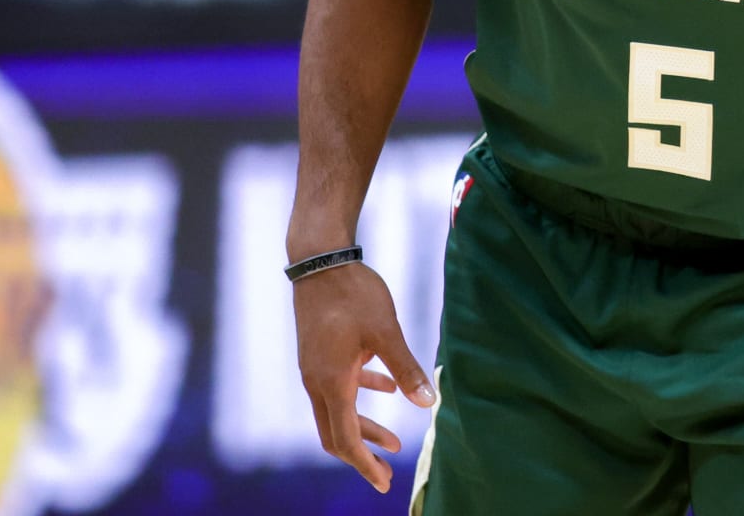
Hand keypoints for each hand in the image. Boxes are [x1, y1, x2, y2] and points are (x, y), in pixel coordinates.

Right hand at [294, 263, 434, 491]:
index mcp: (332, 382)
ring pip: (336, 410)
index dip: (365, 464)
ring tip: (393, 441)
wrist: (320, 261)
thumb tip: (429, 404)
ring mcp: (314, 367)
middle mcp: (317, 381)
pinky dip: (361, 394)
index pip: (345, 439)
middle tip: (387, 473)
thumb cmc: (354, 294)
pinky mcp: (318, 352)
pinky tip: (386, 389)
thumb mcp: (386, 332)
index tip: (383, 483)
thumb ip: (406, 368)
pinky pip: (338, 385)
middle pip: (335, 432)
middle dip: (362, 455)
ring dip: (363, 427)